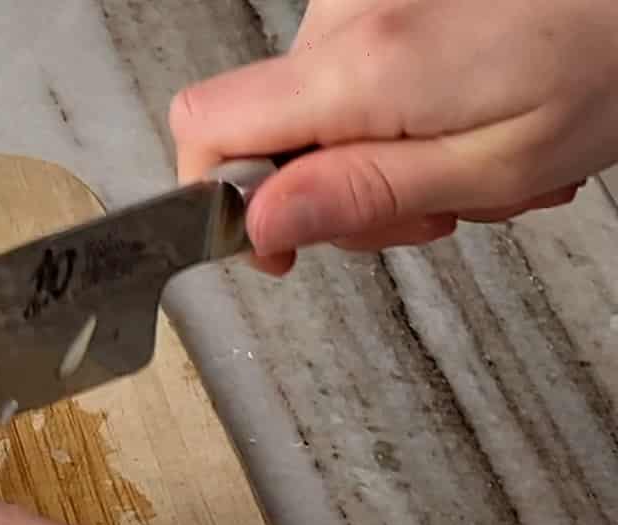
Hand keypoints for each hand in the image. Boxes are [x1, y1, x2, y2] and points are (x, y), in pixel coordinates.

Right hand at [169, 0, 617, 273]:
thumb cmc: (612, 60)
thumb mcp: (495, 165)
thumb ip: (366, 194)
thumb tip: (260, 224)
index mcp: (364, 64)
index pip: (207, 126)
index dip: (224, 198)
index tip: (279, 242)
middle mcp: (350, 14)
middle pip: (268, 133)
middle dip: (339, 192)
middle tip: (432, 206)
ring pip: (321, 113)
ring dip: (388, 159)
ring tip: (476, 161)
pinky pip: (360, 75)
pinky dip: (407, 116)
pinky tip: (474, 120)